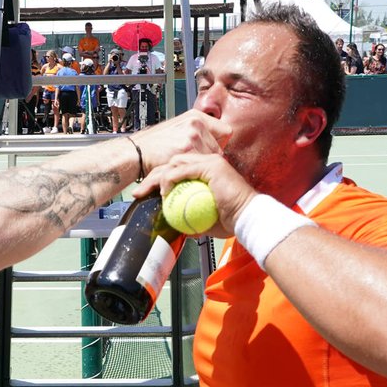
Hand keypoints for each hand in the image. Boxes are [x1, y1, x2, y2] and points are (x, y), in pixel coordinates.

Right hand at [128, 109, 230, 174]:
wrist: (135, 152)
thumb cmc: (153, 144)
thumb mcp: (176, 128)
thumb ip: (195, 132)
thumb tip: (210, 142)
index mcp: (195, 116)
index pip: (225, 131)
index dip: (219, 144)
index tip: (210, 151)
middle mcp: (196, 123)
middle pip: (220, 147)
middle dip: (210, 157)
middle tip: (195, 163)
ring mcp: (192, 135)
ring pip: (212, 157)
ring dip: (202, 165)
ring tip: (188, 168)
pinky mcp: (187, 149)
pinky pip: (202, 165)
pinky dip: (195, 171)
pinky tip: (185, 171)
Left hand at [132, 152, 255, 238]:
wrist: (247, 217)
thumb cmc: (231, 220)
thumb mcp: (205, 219)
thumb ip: (191, 218)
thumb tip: (176, 225)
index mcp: (206, 171)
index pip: (177, 168)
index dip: (159, 179)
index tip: (146, 193)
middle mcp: (208, 161)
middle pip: (172, 162)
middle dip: (152, 175)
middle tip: (139, 191)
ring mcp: (210, 161)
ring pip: (174, 163)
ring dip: (158, 176)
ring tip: (147, 191)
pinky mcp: (211, 166)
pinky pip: (183, 169)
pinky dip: (170, 179)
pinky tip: (164, 191)